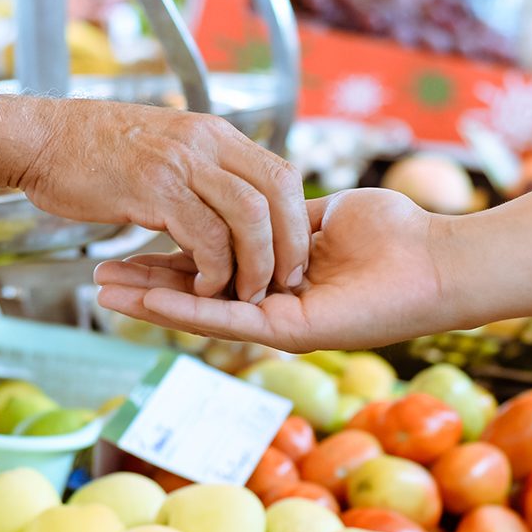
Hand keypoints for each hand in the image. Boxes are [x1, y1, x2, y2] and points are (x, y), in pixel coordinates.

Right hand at [18, 101, 307, 302]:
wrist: (37, 139)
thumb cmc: (93, 152)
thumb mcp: (164, 148)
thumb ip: (202, 171)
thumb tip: (231, 208)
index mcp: (214, 135)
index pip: (282, 174)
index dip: (296, 219)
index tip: (292, 256)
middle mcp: (206, 143)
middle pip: (278, 193)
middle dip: (289, 245)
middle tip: (285, 282)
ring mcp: (181, 164)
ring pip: (250, 217)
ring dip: (256, 264)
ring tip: (247, 293)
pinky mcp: (154, 190)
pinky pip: (206, 237)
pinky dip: (215, 270)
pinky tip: (207, 287)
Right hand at [94, 189, 456, 352]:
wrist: (435, 259)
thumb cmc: (392, 229)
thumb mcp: (322, 207)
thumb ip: (284, 209)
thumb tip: (261, 200)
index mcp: (277, 272)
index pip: (211, 259)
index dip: (168, 251)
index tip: (129, 236)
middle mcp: (271, 301)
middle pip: (196, 290)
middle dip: (146, 280)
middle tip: (96, 273)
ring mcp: (278, 320)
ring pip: (202, 310)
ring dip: (151, 300)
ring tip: (101, 288)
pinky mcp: (290, 331)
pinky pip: (228, 318)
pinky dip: (184, 309)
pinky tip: (144, 299)